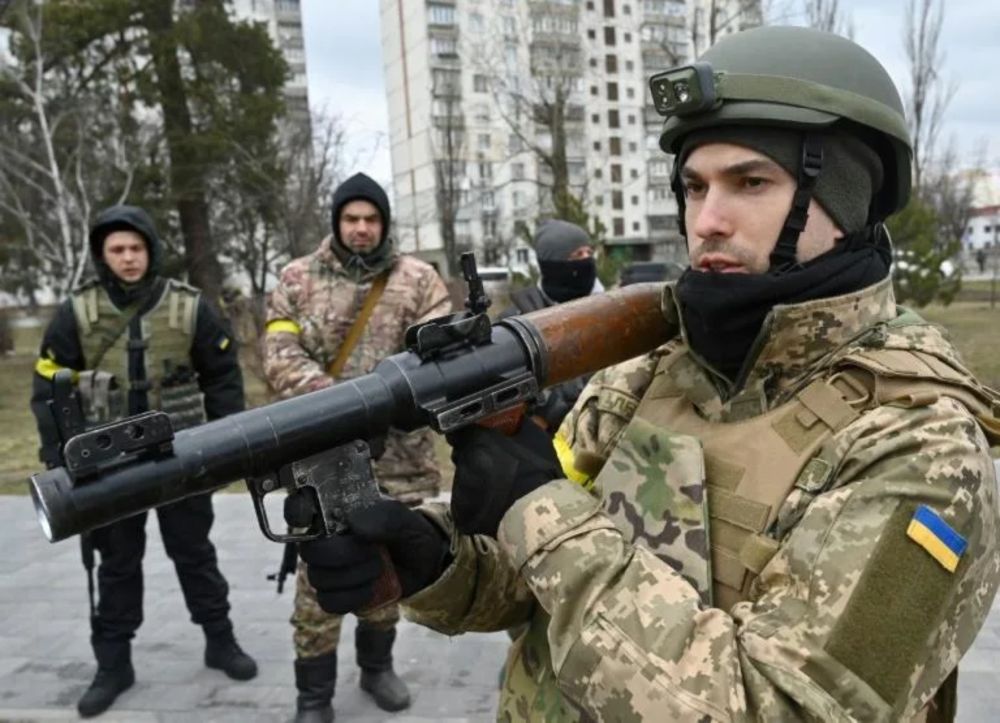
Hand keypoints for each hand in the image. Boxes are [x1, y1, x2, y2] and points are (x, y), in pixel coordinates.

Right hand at [299, 500, 450, 614]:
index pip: (298, 508)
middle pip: (309, 551)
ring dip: (356, 575)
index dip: (295, 511)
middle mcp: (323, 540)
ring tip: (380, 566)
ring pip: (319, 578)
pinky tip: (372, 587)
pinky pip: (329, 602)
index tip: (307, 517)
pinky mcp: (335, 595)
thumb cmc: (406, 532)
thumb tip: (354, 524)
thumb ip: (383, 517)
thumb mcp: (403, 518)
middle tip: (373, 551)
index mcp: (334, 512)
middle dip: (343, 554)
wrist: (423, 563)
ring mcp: (327, 569)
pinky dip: (355, 597)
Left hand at [447, 422, 560, 536]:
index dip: (475, 434)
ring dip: (476, 478)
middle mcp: (463, 462)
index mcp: (478, 441)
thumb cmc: (537, 473)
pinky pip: (465, 499)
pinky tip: (493, 502)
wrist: (535, 513)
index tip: (486, 438)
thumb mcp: (535, 438)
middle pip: (463, 454)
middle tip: (497, 463)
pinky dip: (475, 499)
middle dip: (476, 456)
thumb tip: (519, 418)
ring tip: (497, 486)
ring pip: (464, 477)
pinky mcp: (460, 510)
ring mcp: (460, 487)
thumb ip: (521, 424)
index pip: (464, 430)